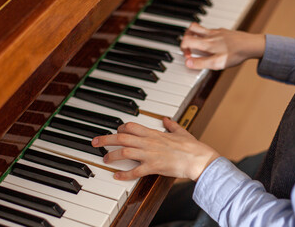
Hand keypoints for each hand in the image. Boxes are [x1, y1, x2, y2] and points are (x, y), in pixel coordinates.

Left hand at [91, 118, 219, 180]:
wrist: (199, 159)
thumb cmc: (191, 146)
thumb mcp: (181, 131)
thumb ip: (171, 124)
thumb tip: (166, 119)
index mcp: (154, 133)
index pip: (131, 126)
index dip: (120, 128)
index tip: (116, 131)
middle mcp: (149, 142)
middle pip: (121, 138)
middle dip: (106, 139)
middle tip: (95, 142)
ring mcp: (150, 154)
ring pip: (124, 152)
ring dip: (111, 155)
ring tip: (104, 159)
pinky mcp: (154, 167)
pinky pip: (135, 171)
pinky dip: (124, 174)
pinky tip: (117, 176)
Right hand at [181, 23, 265, 69]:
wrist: (252, 45)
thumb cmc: (236, 54)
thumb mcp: (217, 63)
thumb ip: (201, 63)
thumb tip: (187, 63)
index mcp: (206, 43)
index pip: (186, 40)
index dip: (183, 49)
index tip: (189, 56)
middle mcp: (209, 35)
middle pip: (190, 29)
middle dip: (186, 38)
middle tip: (189, 48)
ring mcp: (216, 31)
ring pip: (200, 28)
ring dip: (195, 35)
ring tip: (198, 45)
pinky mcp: (223, 31)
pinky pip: (210, 30)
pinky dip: (206, 36)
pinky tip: (212, 45)